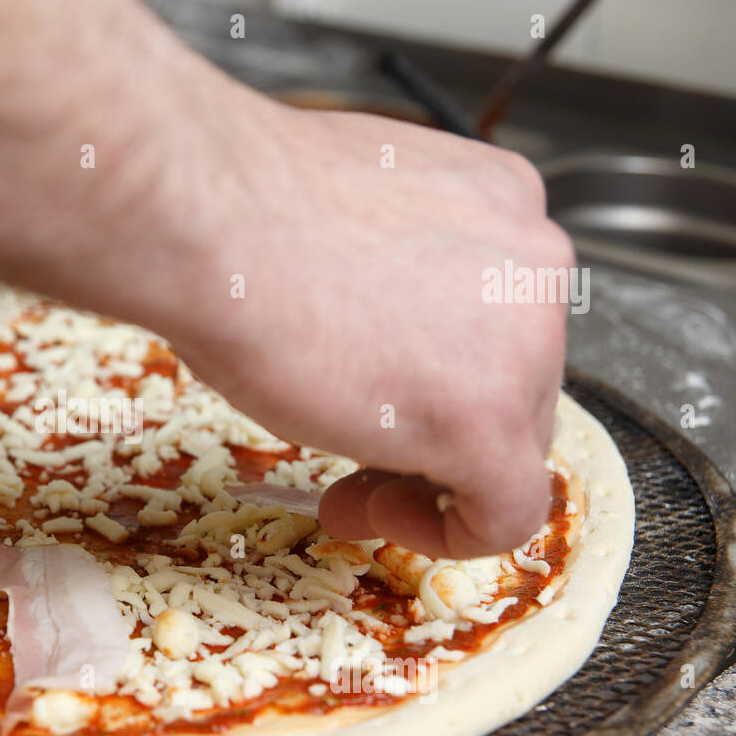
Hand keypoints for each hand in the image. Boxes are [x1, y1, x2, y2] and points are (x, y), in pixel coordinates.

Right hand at [141, 105, 571, 558]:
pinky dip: (447, 534)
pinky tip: (374, 516)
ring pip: (510, 445)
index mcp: (501, 202)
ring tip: (346, 491)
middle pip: (511, 385)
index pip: (498, 320)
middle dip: (432, 435)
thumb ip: (391, 286)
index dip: (434, 376)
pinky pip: (506, 513)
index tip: (375, 404)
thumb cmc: (237, 217)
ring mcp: (526, 343)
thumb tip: (374, 347)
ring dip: (426, 479)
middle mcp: (531, 264)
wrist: (204, 222)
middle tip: (351, 464)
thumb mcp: (345, 236)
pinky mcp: (489, 421)